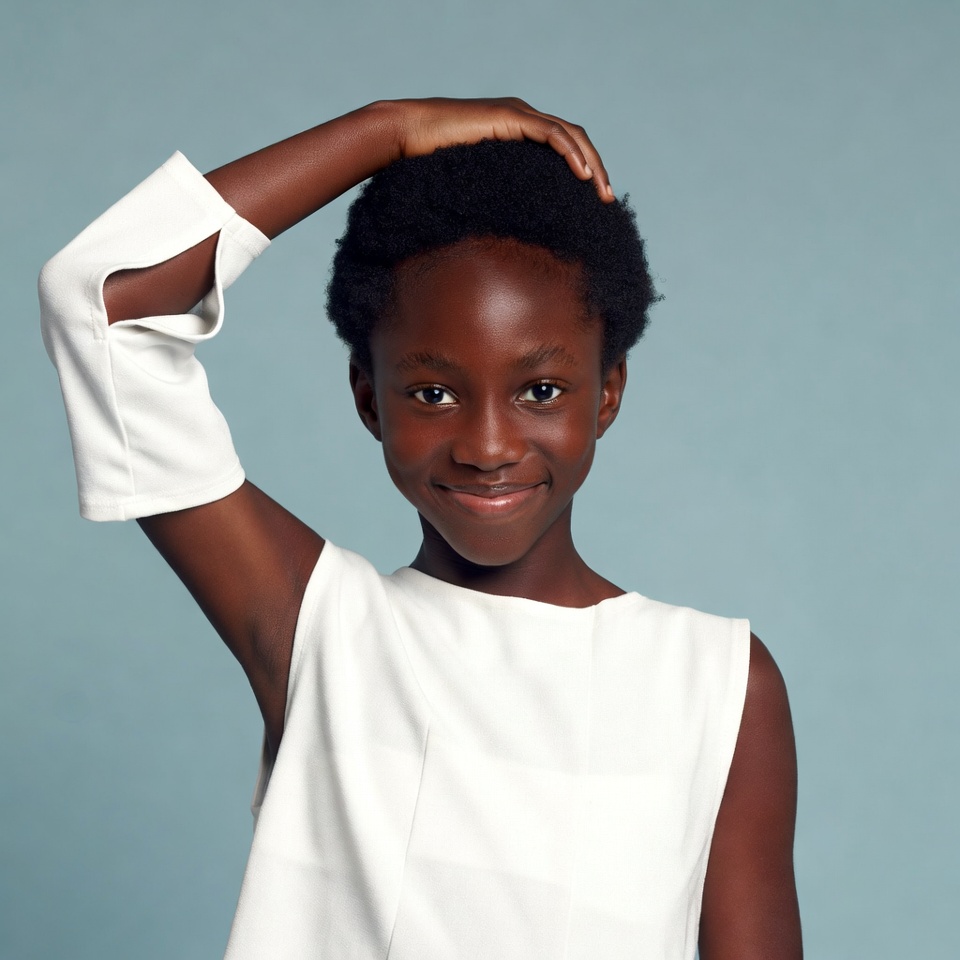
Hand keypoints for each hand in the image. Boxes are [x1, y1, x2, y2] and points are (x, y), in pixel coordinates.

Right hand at [377, 97, 614, 202]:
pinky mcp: (511, 116)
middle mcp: (524, 117)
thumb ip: (495, 194)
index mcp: (519, 130)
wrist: (409, 135)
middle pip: (575, 139)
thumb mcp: (475, 183)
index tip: (594, 200)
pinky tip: (582, 176)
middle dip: (596, 168)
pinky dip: (571, 153)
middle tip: (607, 199)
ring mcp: (519, 114)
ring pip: (570, 135)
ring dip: (591, 163)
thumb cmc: (431, 162)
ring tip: (601, 191)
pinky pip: (552, 134)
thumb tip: (506, 233)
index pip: (564, 145)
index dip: (584, 169)